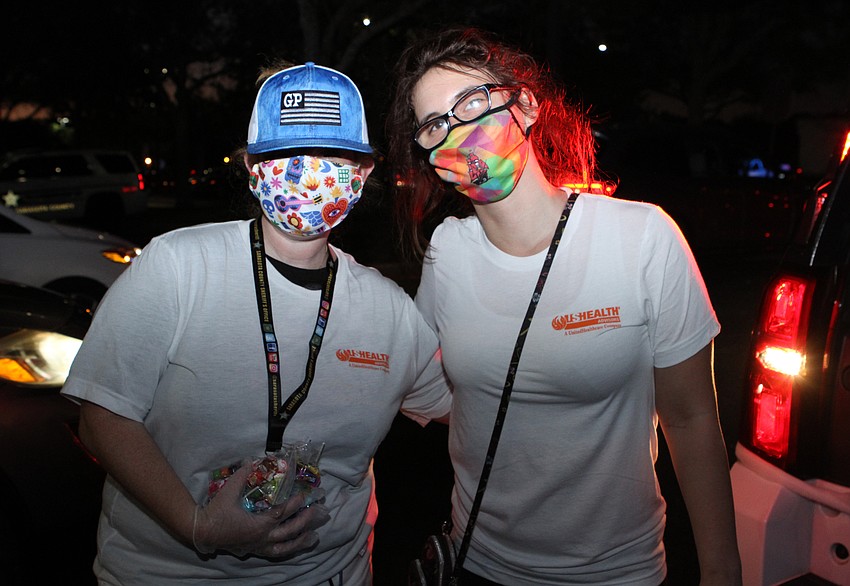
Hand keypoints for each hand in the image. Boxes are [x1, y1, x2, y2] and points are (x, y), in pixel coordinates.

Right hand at [192, 460, 329, 557]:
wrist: (201, 531)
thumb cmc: (216, 511)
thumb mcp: (229, 490)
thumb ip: (242, 475)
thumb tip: (252, 460)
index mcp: (258, 525)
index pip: (281, 514)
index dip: (294, 505)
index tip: (304, 496)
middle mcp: (261, 538)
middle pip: (288, 532)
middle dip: (304, 522)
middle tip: (316, 512)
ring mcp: (257, 546)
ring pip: (284, 548)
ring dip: (299, 542)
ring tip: (313, 538)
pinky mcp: (252, 550)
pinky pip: (273, 552)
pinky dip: (286, 550)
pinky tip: (292, 547)